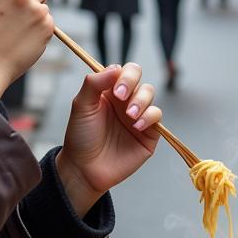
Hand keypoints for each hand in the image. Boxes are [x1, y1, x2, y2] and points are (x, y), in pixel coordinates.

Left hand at [56, 62, 160, 215]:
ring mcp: (137, 115)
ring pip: (149, 94)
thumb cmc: (80, 136)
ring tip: (129, 115)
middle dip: (132, 83)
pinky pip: (156, 115)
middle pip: (139, 78)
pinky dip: (149, 116)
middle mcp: (125, 100)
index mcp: (109, 91)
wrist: (84, 168)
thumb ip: (94, 83)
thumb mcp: (81, 105)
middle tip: (120, 96)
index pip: (124, 71)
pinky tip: (136, 125)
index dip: (123, 75)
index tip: (115, 88)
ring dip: (141, 100)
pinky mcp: (148, 132)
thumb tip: (115, 68)